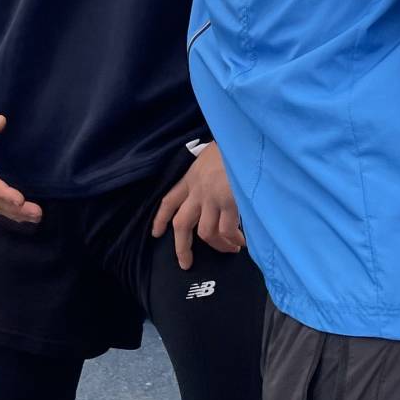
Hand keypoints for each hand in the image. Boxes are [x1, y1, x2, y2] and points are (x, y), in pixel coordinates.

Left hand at [151, 144, 243, 268]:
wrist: (244, 136)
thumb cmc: (234, 144)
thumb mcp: (214, 155)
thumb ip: (210, 174)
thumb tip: (219, 191)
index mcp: (192, 177)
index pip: (169, 200)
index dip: (160, 219)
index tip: (155, 234)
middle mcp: (198, 189)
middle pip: (181, 224)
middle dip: (182, 247)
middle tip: (186, 263)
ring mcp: (212, 196)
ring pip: (205, 233)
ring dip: (218, 246)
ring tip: (231, 249)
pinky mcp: (229, 201)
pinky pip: (227, 230)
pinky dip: (233, 240)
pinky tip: (242, 241)